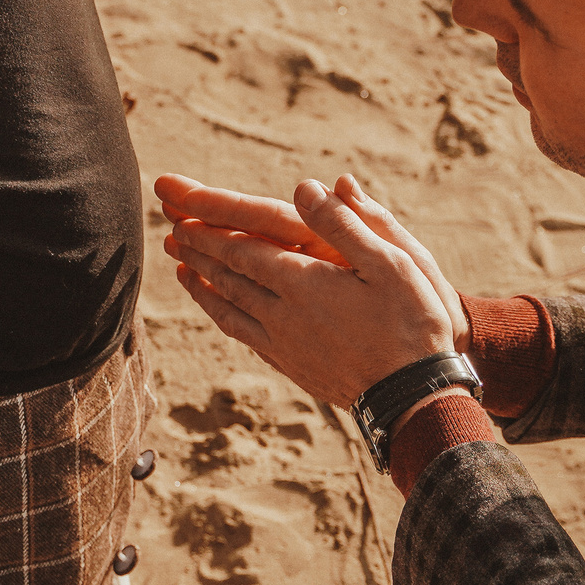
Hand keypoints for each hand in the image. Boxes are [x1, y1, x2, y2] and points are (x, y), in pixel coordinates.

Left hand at [158, 173, 461, 408]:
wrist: (415, 397)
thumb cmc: (412, 322)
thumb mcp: (392, 262)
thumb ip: (345, 224)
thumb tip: (308, 187)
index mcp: (304, 282)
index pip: (243, 248)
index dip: (210, 230)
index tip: (181, 215)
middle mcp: (284, 314)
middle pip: (227, 276)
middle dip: (197, 251)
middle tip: (170, 233)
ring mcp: (284, 344)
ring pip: (229, 308)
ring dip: (202, 285)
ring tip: (181, 268)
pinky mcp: (292, 366)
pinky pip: (243, 335)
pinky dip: (222, 316)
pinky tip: (219, 311)